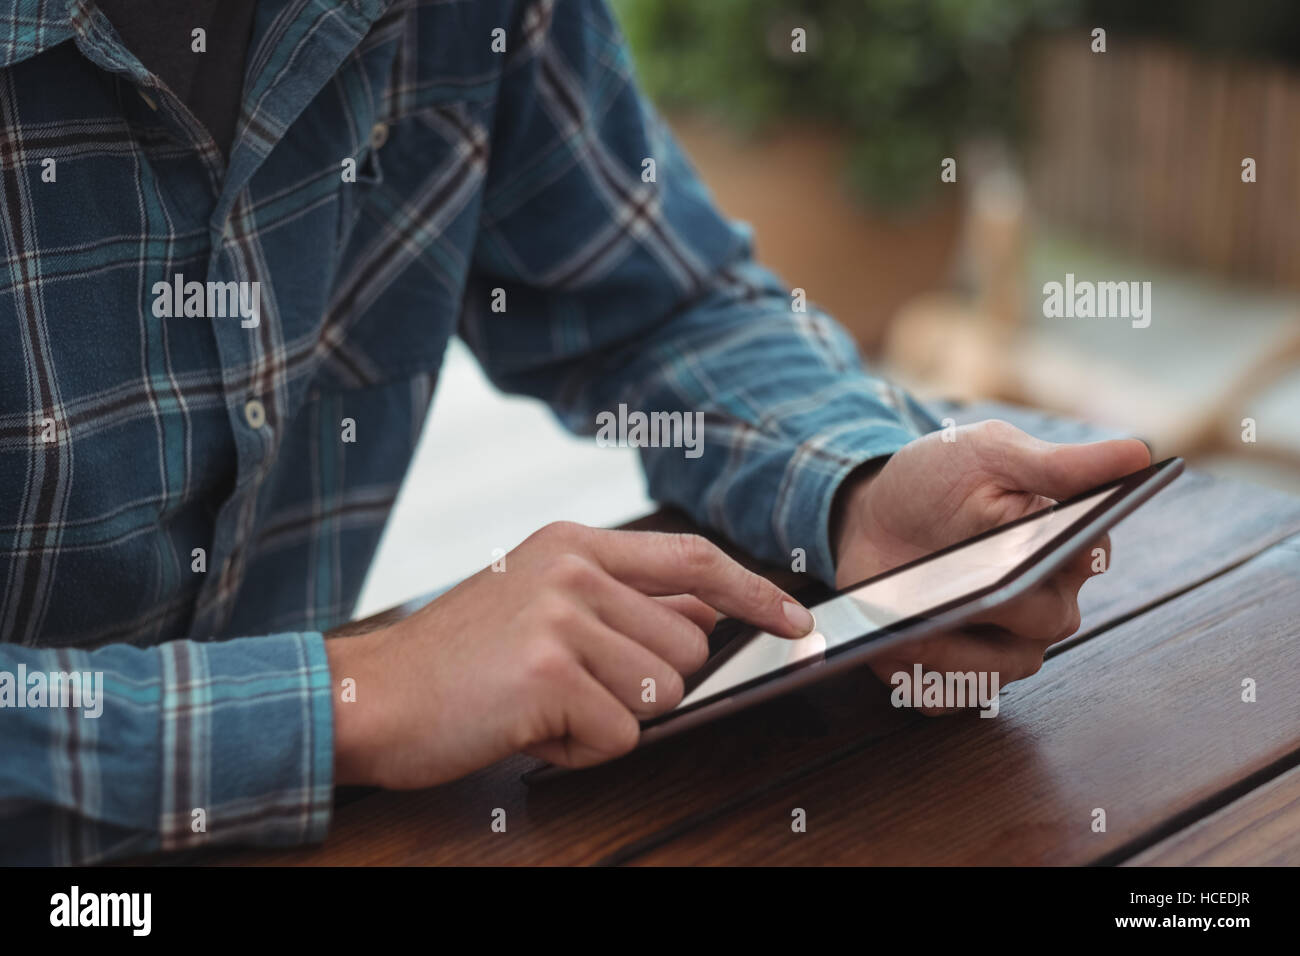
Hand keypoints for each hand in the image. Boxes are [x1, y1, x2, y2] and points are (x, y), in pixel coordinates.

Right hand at [326, 521, 815, 787]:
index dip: (752, 592)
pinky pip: (618, 735)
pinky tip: (526, 727)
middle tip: (567, 685)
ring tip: (542, 704)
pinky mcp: (549, 674)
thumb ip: (617, 599)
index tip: (791, 618)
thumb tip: (704, 620)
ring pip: (658, 694)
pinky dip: (577, 749)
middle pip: (684, 648)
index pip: (693, 559)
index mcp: (574, 544)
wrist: (371, 696)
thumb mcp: (537, 599)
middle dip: (640, 685)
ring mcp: (561, 617)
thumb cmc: (456, 660)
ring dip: (608, 718)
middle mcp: (573, 570)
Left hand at [832, 419, 1149, 711]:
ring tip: (911, 631)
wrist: (872, 514)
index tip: (1041, 549)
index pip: (1089, 557)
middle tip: (967, 592)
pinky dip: (919, 682)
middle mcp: (1045, 605)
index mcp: (1067, 547)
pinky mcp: (951, 673)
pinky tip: (893, 656)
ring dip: (953, 653)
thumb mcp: (990, 455)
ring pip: (999, 669)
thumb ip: (1058, 463)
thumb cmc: (939, 481)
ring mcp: (1002, 647)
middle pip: (1047, 622)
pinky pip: (946, 697)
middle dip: (1007, 606)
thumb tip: (1139, 452)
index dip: (1068, 555)